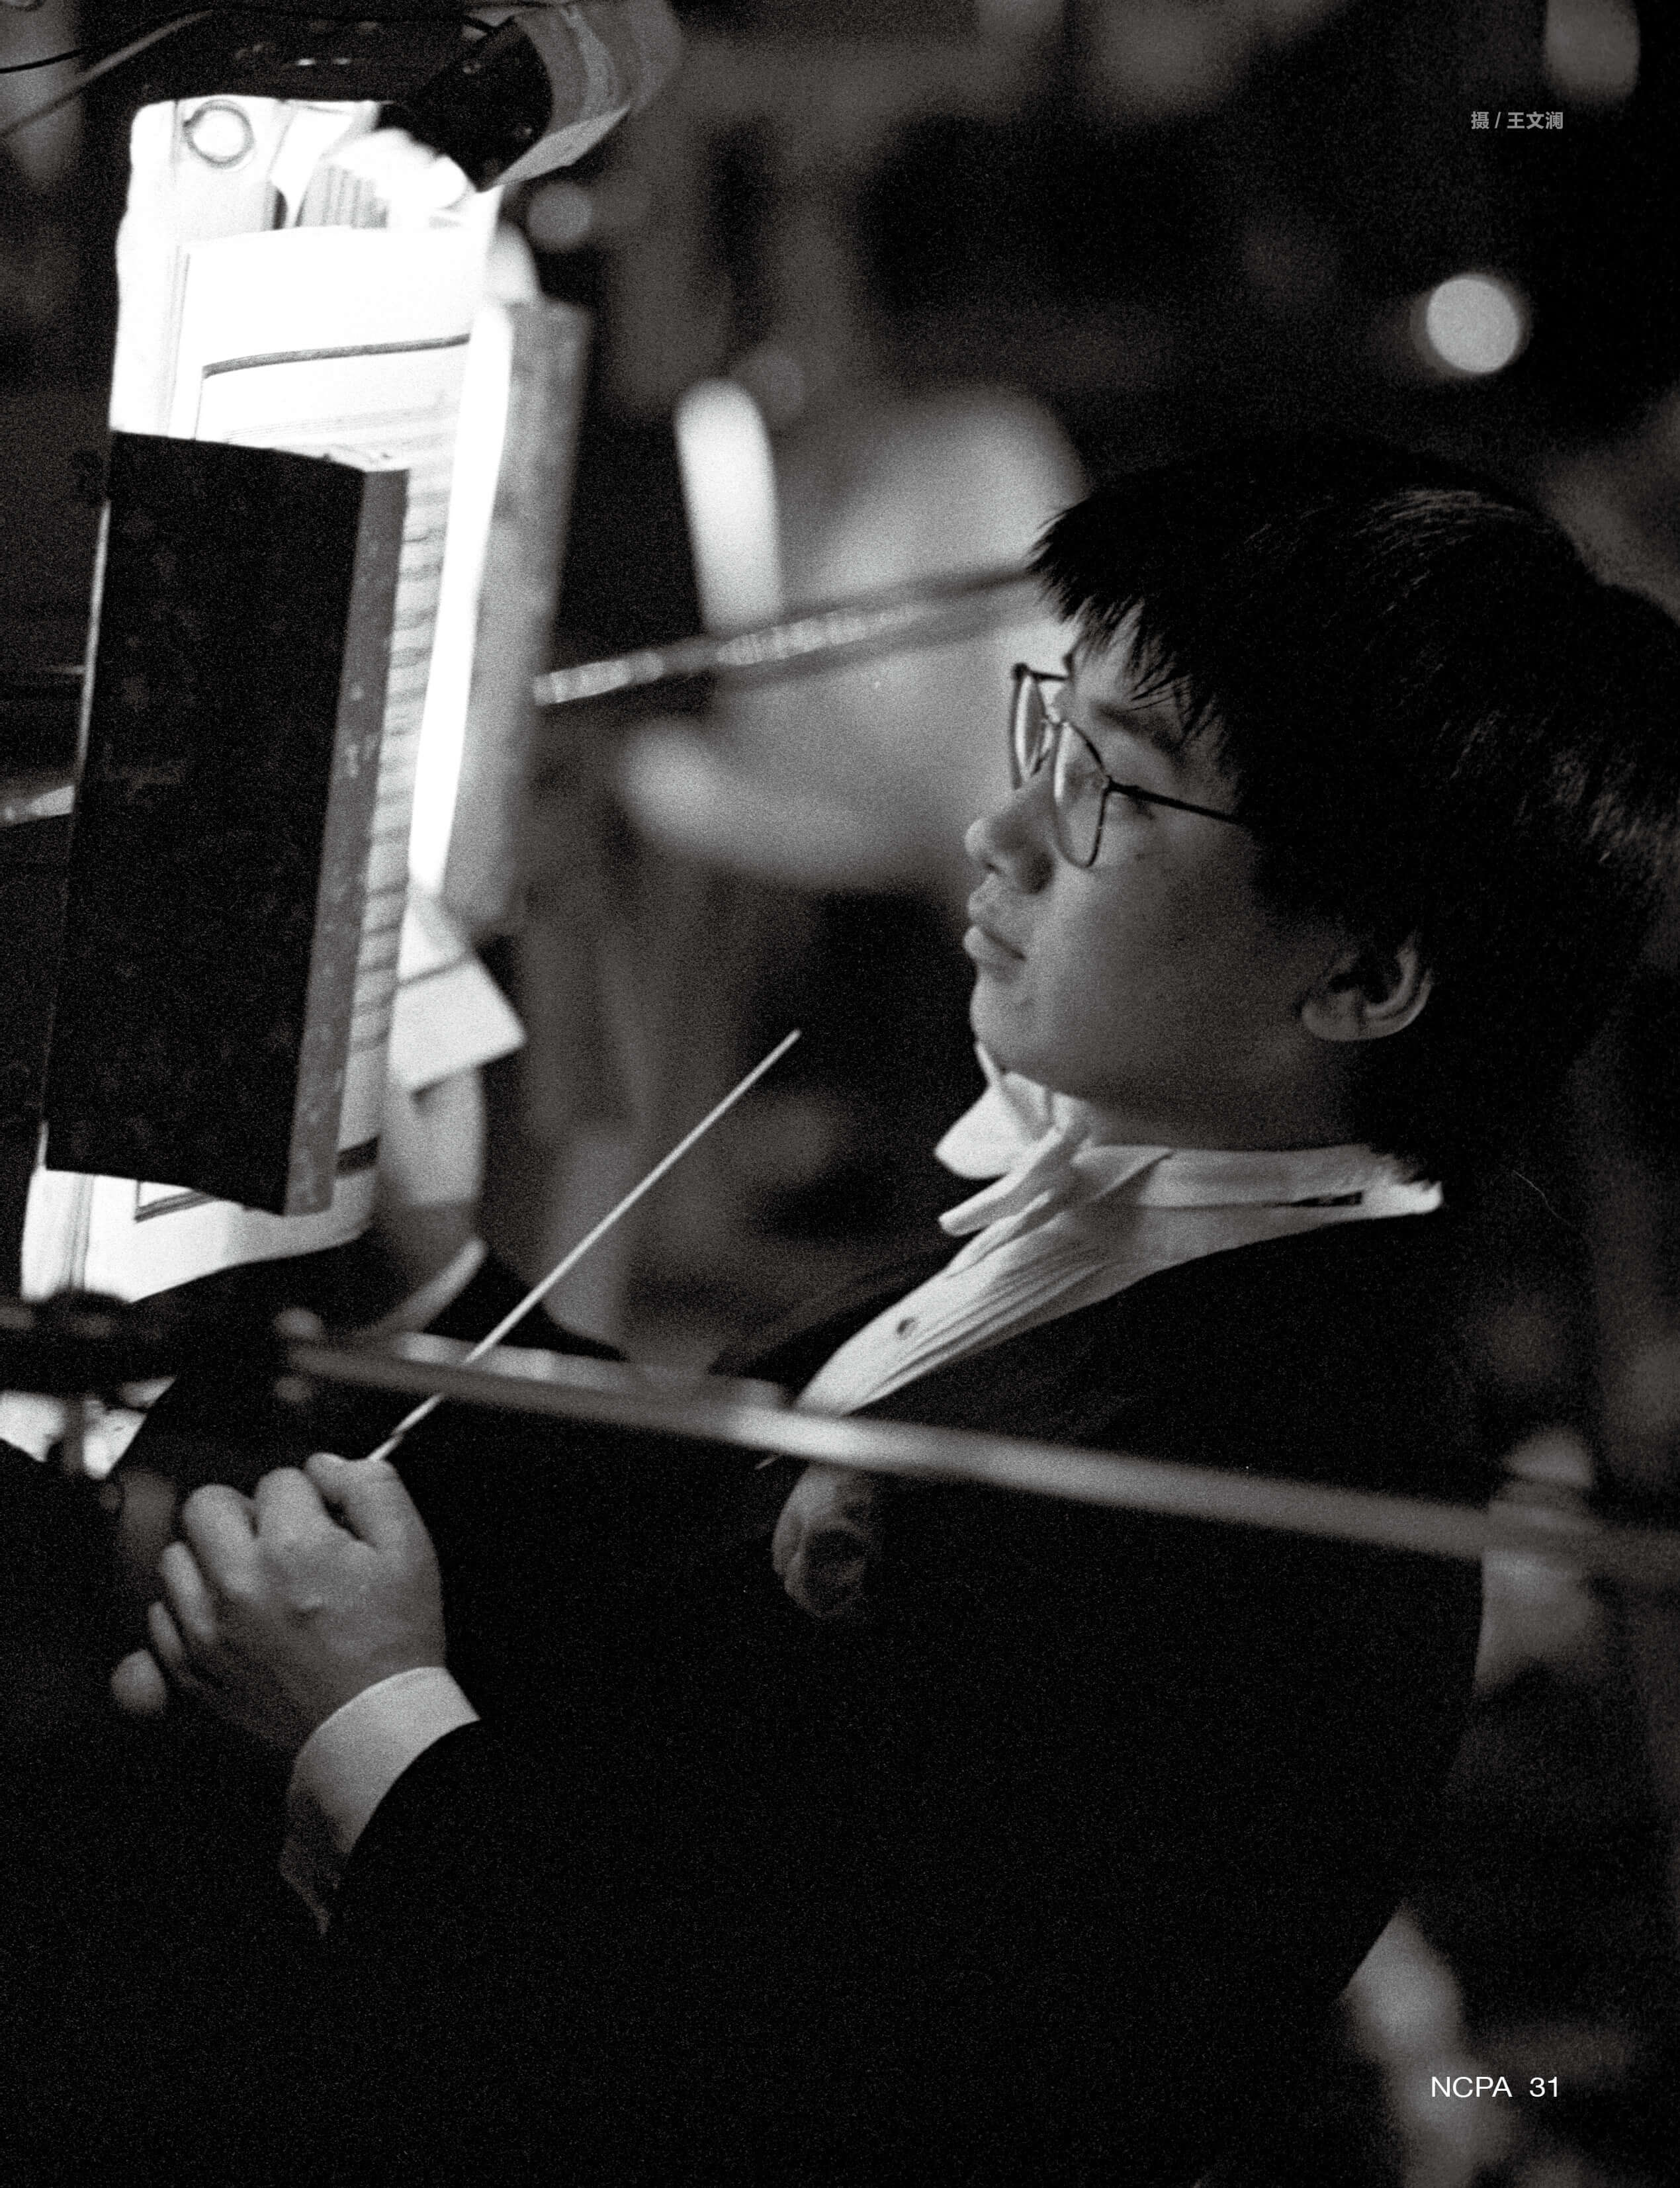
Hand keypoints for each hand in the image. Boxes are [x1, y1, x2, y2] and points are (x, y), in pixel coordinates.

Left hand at [132, 1452, 445, 1754]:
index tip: (326, 1527)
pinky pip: (161, 1616)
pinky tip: (232, 1618)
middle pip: (206, 1504)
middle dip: (244, 1513)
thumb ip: (371, 1486)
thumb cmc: (394, 1642)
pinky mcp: (190, 1668)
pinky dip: (190, 1610)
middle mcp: (238, 1584)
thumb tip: (323, 1466)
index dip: (310, 1497)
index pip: (279, 1479)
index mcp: (294, 1548)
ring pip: (176, 1557)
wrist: (372, 1726)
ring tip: (254, 1582)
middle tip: (277, 1541)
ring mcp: (206, 1630)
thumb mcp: (411, 1548)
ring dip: (211, 1559)